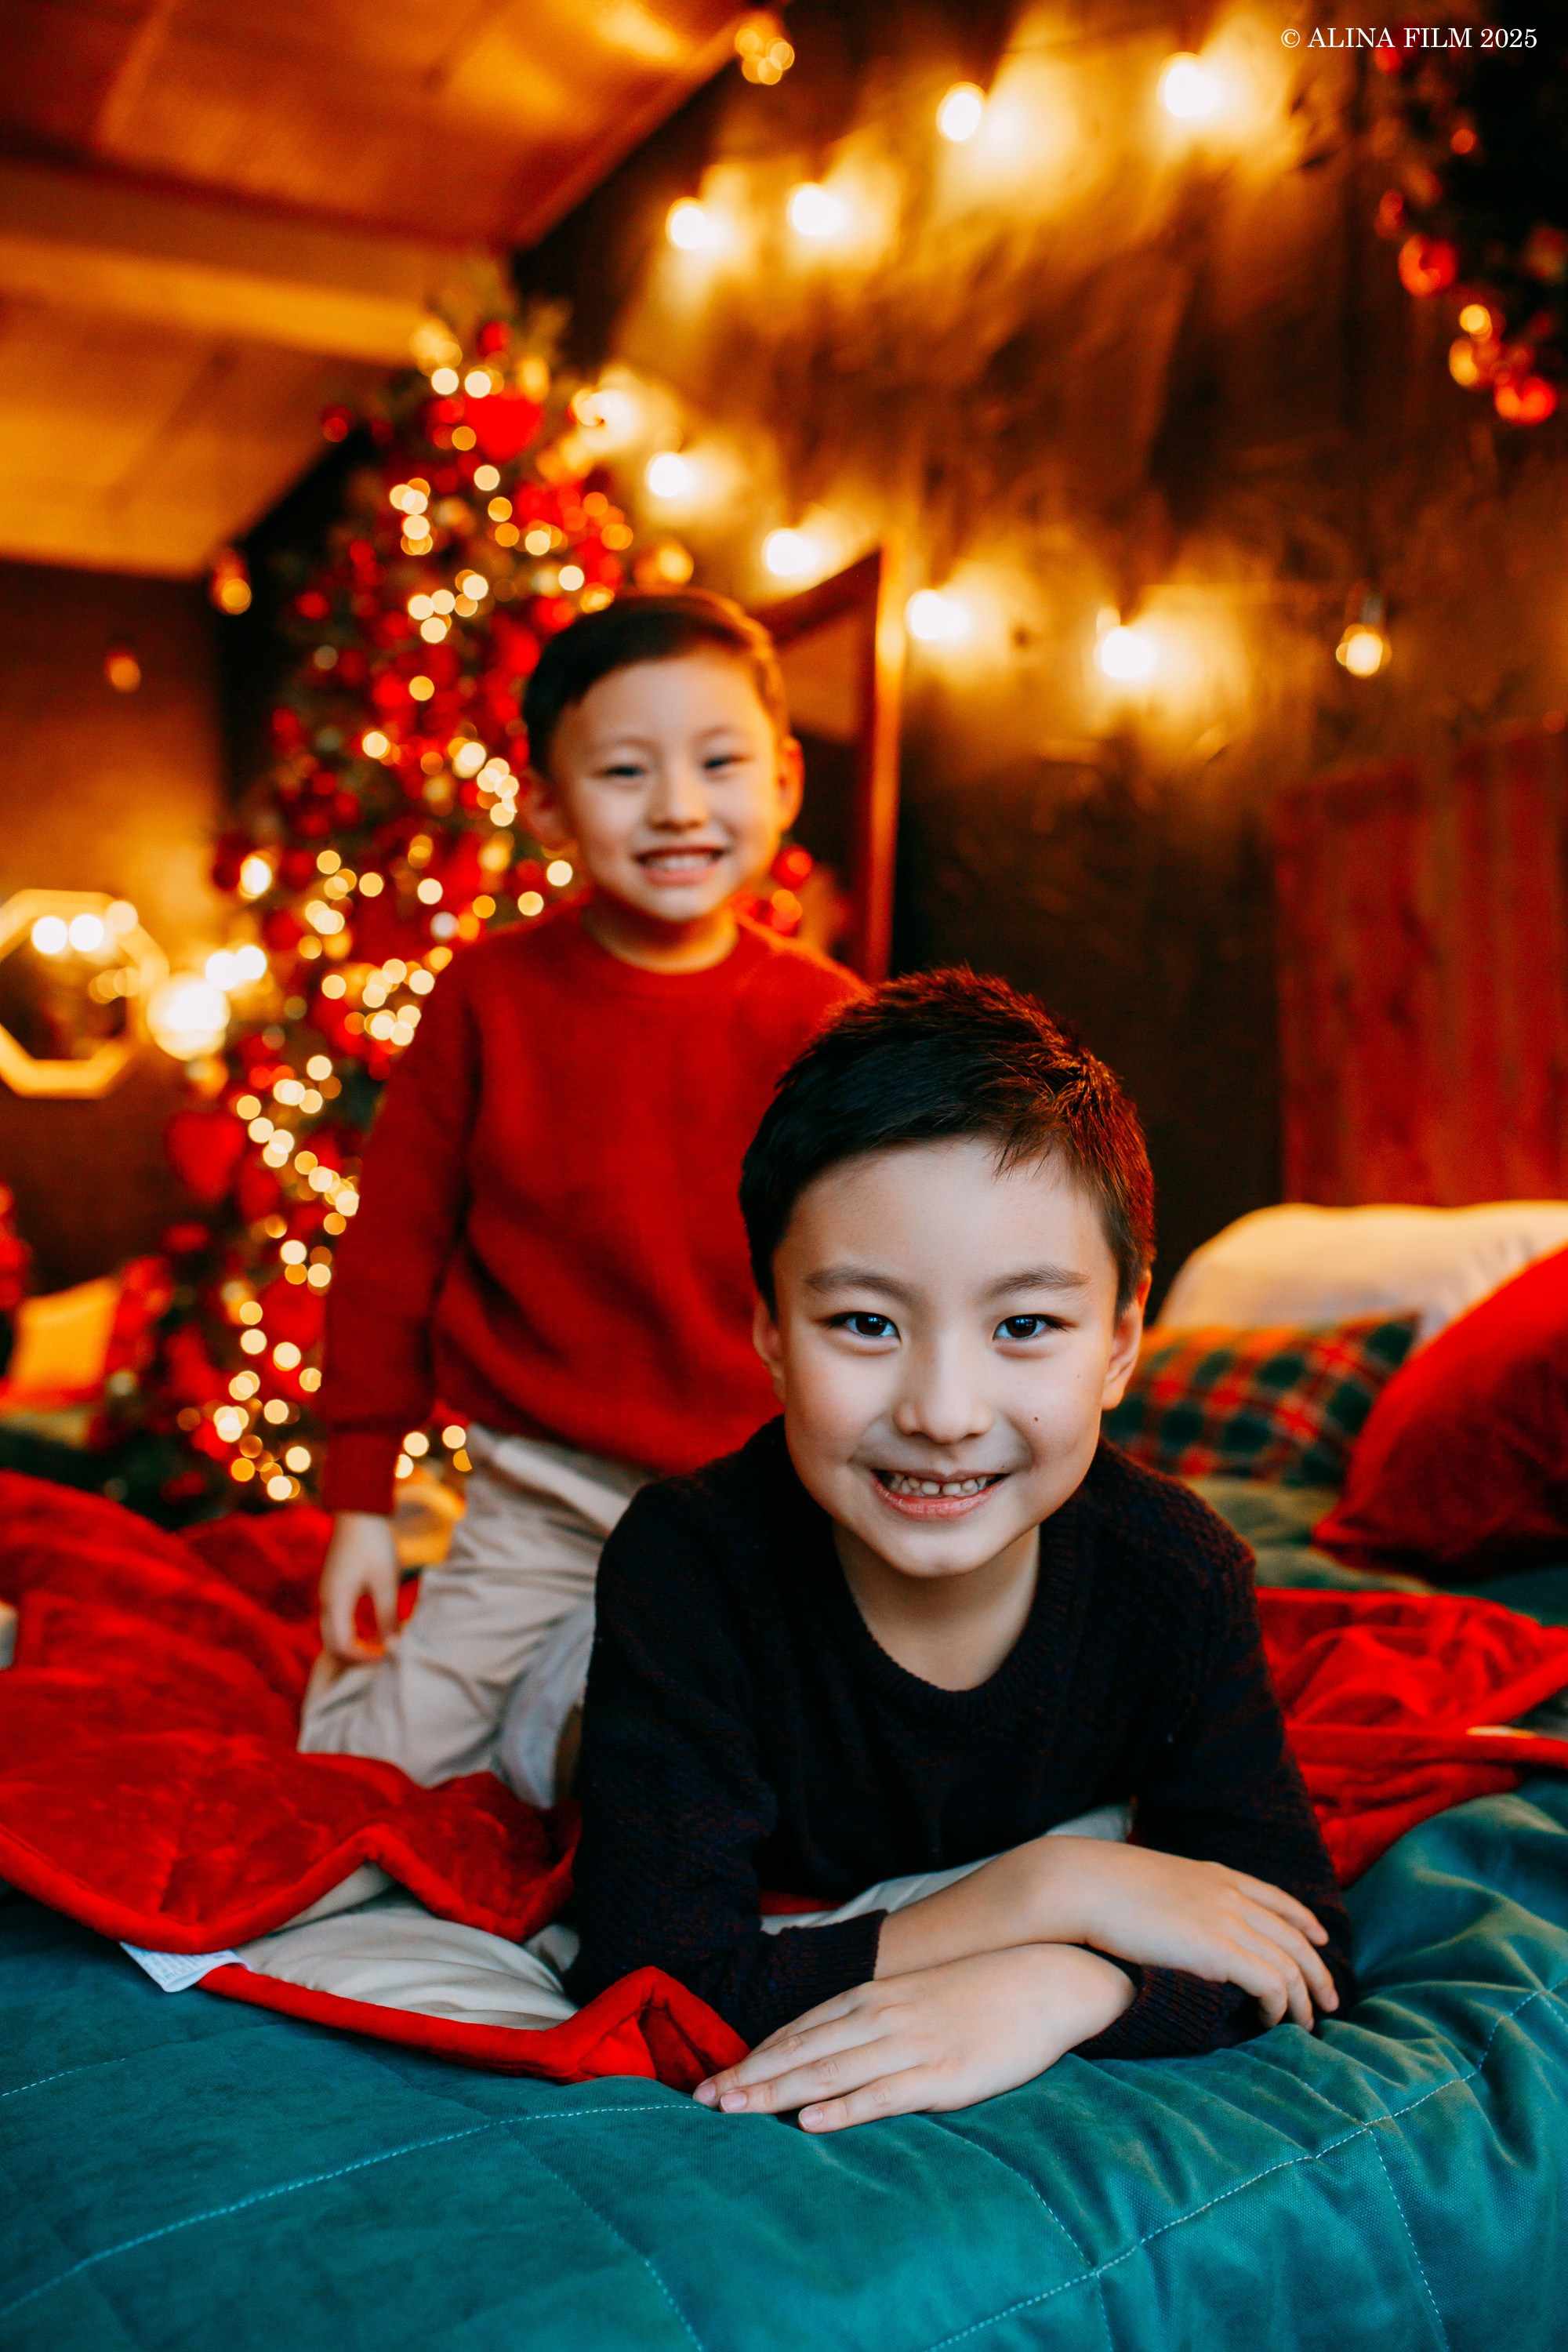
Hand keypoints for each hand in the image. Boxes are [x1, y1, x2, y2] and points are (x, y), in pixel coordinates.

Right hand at [319, 1512, 399, 1663]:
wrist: (359, 1513)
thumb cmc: (374, 1545)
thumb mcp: (385, 1582)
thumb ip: (388, 1617)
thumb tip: (393, 1647)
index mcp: (336, 1602)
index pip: (342, 1647)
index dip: (364, 1659)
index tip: (389, 1656)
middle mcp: (326, 1602)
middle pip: (332, 1646)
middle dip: (356, 1659)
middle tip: (384, 1659)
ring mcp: (327, 1595)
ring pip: (332, 1635)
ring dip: (353, 1647)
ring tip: (381, 1647)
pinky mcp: (333, 1589)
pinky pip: (336, 1623)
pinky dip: (351, 1635)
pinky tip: (374, 1632)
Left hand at [693, 1945, 1133, 2133]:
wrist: (1044, 1982)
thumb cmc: (974, 1993)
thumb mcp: (911, 1998)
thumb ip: (868, 2020)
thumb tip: (822, 2049)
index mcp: (870, 1999)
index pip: (797, 2030)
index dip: (751, 2057)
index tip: (710, 2079)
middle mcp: (880, 2017)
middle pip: (801, 2051)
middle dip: (749, 2077)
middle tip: (702, 2100)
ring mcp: (910, 2045)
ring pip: (830, 2071)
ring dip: (777, 2092)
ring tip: (735, 2109)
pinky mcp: (942, 2075)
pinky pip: (884, 2094)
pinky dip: (844, 2108)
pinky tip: (811, 2121)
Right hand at [1042, 1838, 1337, 2028]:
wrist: (1084, 1884)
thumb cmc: (1103, 1887)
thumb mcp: (1155, 1882)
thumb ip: (1180, 1898)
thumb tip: (1178, 1921)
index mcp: (1217, 1875)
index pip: (1277, 1898)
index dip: (1304, 1921)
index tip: (1321, 1939)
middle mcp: (1231, 1895)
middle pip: (1294, 1937)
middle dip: (1318, 1972)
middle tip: (1331, 2001)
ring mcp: (1226, 1920)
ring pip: (1289, 1964)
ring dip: (1303, 1999)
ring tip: (1307, 2025)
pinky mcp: (1217, 1950)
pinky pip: (1270, 1983)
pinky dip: (1279, 2006)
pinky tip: (1274, 2021)